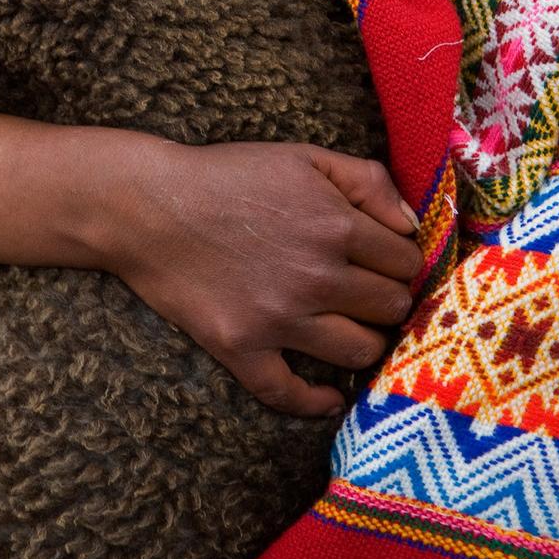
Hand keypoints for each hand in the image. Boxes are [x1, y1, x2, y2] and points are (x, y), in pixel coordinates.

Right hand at [103, 140, 421, 415]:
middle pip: (391, 308)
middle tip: (364, 291)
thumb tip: (412, 226)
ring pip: (360, 352)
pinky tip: (328, 396)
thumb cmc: (226, 175)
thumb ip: (367, 180)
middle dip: (385, 298)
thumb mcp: (302, 156)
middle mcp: (316, 276)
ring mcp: (278, 318)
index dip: (399, 260)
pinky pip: (291, 394)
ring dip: (362, 341)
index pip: (407, 262)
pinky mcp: (241, 347)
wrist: (146, 203)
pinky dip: (316, 401)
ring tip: (346, 326)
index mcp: (336, 225)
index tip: (382, 261)